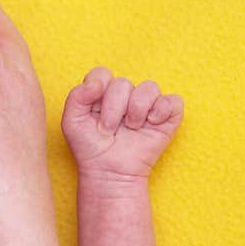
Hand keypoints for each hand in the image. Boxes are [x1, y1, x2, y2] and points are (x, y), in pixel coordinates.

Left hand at [62, 67, 183, 178]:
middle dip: (113, 110)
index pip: (102, 74)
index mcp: (102, 92)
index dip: (97, 91)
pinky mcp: (167, 116)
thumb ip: (76, 96)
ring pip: (149, 87)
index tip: (93, 112)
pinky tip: (151, 124)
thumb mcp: (72, 121)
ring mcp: (147, 104)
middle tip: (108, 130)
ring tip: (130, 128)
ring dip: (136, 111)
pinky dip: (161, 111)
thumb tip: (98, 83)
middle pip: (123, 84)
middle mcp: (125, 95)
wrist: (108, 172)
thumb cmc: (89, 147)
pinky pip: (173, 101)